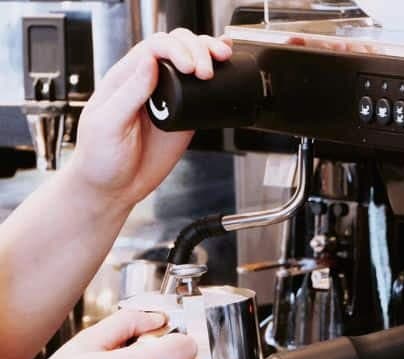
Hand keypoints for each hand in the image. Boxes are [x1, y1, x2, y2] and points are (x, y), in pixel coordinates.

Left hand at [69, 30, 231, 210]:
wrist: (114, 188)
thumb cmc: (100, 157)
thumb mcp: (108, 123)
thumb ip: (129, 93)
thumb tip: (148, 62)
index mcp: (125, 78)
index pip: (154, 48)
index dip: (175, 50)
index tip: (189, 67)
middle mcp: (148, 83)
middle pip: (175, 46)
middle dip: (196, 49)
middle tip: (206, 71)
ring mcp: (168, 100)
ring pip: (190, 63)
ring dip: (207, 55)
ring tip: (221, 61)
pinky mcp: (183, 119)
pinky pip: (201, 94)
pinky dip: (215, 81)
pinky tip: (224, 70)